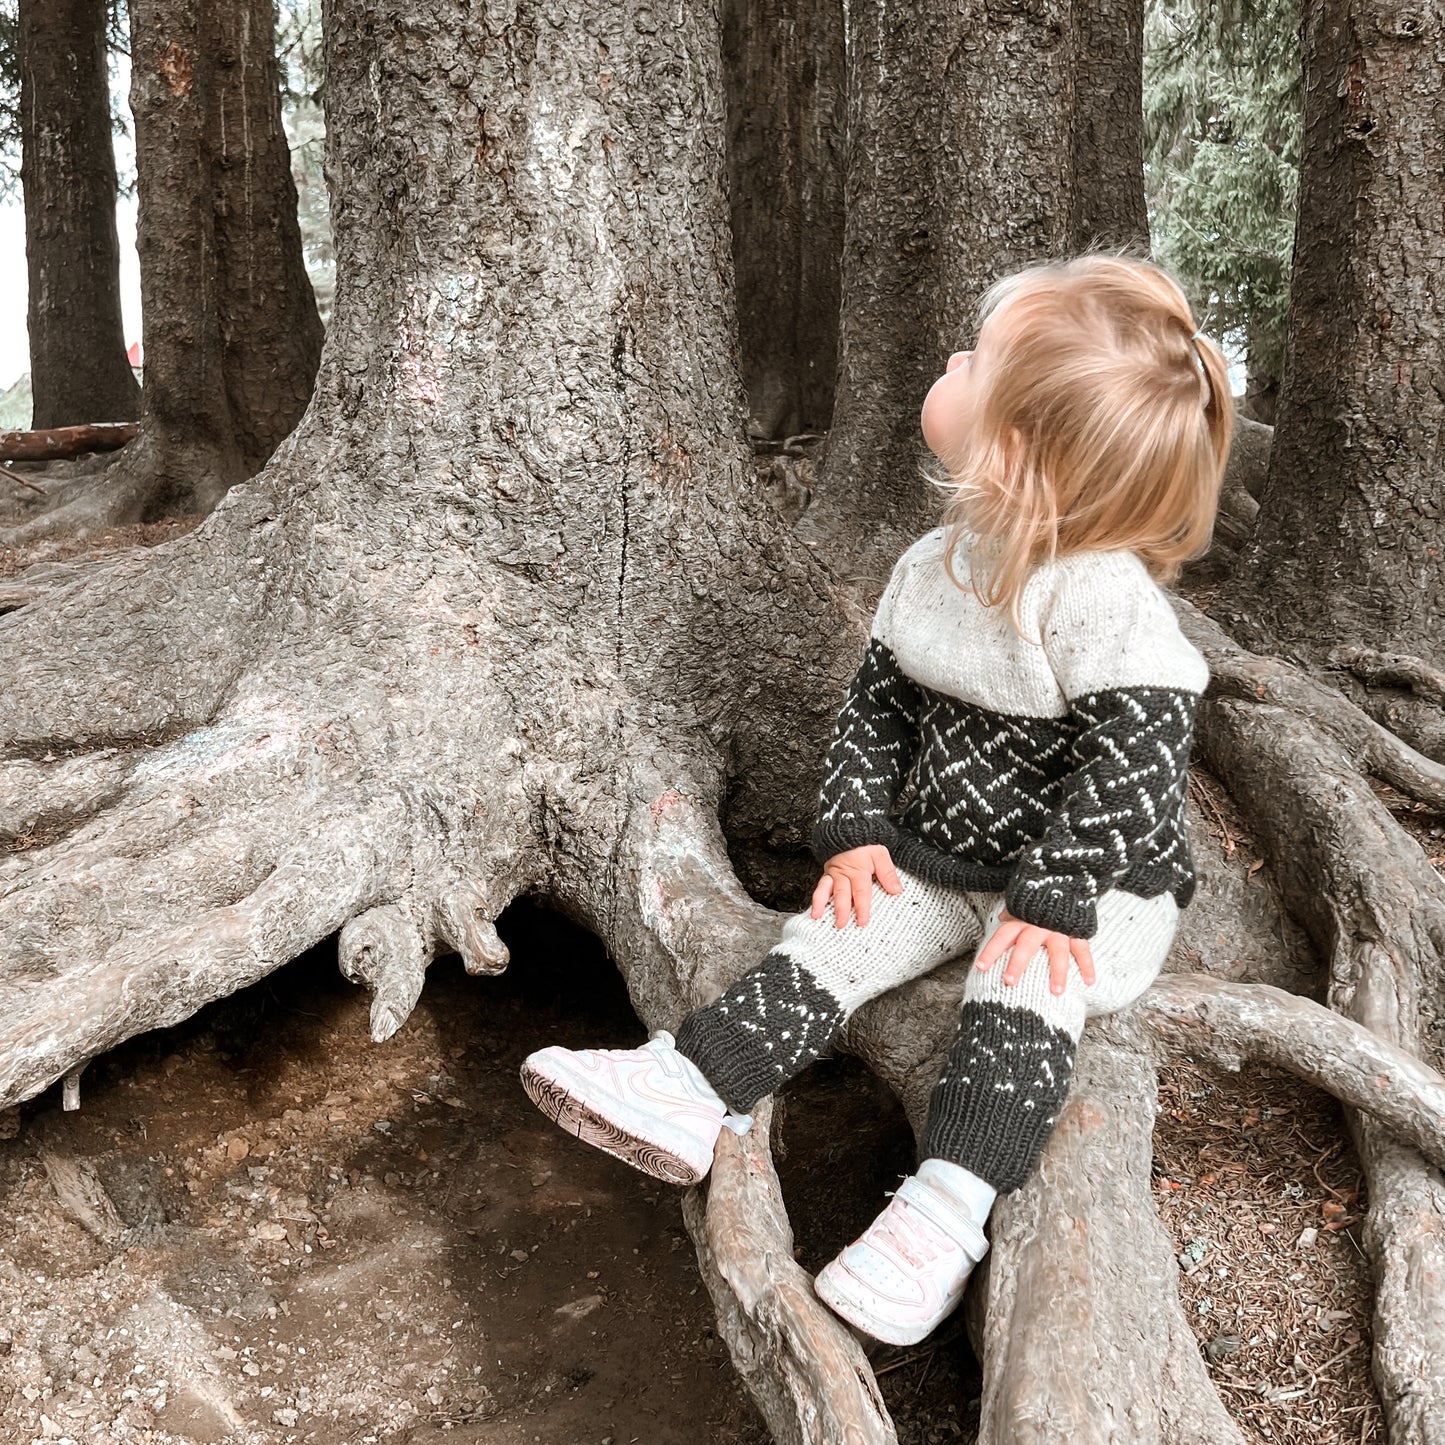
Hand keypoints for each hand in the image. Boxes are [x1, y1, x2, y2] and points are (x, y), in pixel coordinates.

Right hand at [810, 845, 902, 928]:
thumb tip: (896, 890)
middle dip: (841, 909)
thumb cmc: (865, 844)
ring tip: (818, 917)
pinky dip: (816, 899)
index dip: (862, 907)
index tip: (862, 921)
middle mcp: (844, 873)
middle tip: (842, 924)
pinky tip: (814, 910)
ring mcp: (833, 874)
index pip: (861, 892)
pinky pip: (819, 886)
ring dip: (822, 904)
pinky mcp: (827, 874)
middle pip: (842, 893)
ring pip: (826, 889)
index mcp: (859, 870)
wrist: (849, 829)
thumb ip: (887, 873)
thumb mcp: (880, 854)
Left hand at [974, 908, 1095, 994]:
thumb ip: (1011, 913)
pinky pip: (1083, 949)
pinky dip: (1087, 965)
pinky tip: (1089, 982)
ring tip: (1056, 992)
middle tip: (1009, 982)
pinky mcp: (1077, 932)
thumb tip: (1001, 918)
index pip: (1002, 936)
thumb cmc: (1037, 899)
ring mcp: (1059, 929)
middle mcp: (1038, 926)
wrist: (1066, 879)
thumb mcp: (1021, 903)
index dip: (991, 951)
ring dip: (1058, 972)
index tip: (981, 967)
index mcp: (1021, 920)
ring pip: (1058, 952)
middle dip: (1017, 963)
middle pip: (1026, 946)